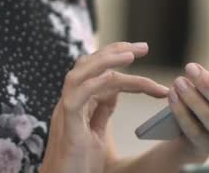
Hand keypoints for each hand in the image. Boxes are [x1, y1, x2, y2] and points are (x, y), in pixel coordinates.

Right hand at [41, 42, 169, 172]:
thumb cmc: (77, 165)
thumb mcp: (95, 133)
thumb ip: (101, 111)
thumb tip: (114, 91)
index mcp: (77, 102)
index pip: (96, 69)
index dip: (116, 56)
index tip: (141, 50)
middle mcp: (69, 101)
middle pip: (88, 64)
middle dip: (116, 51)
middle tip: (143, 47)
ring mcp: (65, 113)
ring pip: (79, 75)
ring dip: (105, 61)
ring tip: (130, 56)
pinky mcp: (66, 127)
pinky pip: (75, 99)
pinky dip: (93, 85)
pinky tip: (112, 76)